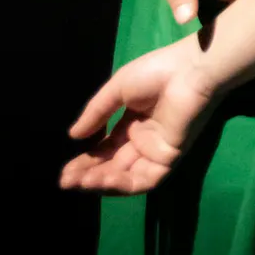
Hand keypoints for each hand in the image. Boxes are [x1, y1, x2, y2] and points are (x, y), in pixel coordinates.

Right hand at [59, 32, 219, 194]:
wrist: (188, 71)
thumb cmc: (155, 72)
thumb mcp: (117, 90)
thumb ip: (97, 114)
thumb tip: (73, 136)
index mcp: (133, 123)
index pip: (106, 149)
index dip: (87, 160)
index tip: (65, 170)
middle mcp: (144, 140)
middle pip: (113, 165)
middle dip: (89, 174)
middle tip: (65, 181)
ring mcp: (156, 151)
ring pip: (127, 177)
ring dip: (102, 182)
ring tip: (79, 181)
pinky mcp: (169, 158)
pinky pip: (145, 179)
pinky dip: (123, 184)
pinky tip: (102, 180)